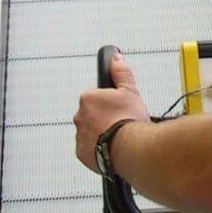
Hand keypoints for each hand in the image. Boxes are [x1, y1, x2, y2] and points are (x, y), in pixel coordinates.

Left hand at [74, 53, 149, 172]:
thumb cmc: (130, 121)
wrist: (131, 148)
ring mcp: (80, 135)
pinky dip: (98, 149)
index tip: (121, 110)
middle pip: (93, 115)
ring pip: (91, 132)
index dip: (111, 104)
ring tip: (119, 138)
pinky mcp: (82, 153)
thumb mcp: (130, 91)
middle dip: (105, 119)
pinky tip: (112, 148)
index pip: (97, 98)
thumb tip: (116, 59)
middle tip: (122, 124)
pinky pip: (89, 149)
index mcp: (88, 99)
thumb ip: (121, 73)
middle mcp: (79, 116)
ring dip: (101, 134)